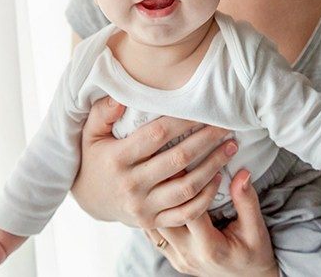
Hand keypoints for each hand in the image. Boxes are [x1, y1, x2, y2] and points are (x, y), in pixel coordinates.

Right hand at [71, 96, 239, 227]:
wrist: (90, 200)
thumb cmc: (95, 158)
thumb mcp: (90, 133)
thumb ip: (102, 112)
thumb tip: (121, 97)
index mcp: (117, 159)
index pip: (156, 135)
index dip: (182, 121)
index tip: (202, 109)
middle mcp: (131, 185)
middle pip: (178, 160)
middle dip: (206, 140)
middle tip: (226, 125)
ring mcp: (143, 207)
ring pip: (187, 187)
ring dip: (213, 166)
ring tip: (230, 147)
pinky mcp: (154, 223)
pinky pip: (186, 213)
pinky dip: (206, 197)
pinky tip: (218, 177)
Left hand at [145, 170, 278, 276]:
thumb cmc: (254, 254)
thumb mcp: (257, 229)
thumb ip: (247, 201)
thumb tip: (242, 173)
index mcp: (210, 248)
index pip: (191, 211)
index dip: (190, 185)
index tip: (190, 160)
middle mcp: (188, 255)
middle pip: (165, 217)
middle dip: (164, 189)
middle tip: (164, 162)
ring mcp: (177, 258)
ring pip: (154, 226)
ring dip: (154, 200)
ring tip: (157, 174)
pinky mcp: (172, 257)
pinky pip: (155, 233)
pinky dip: (153, 213)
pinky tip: (155, 194)